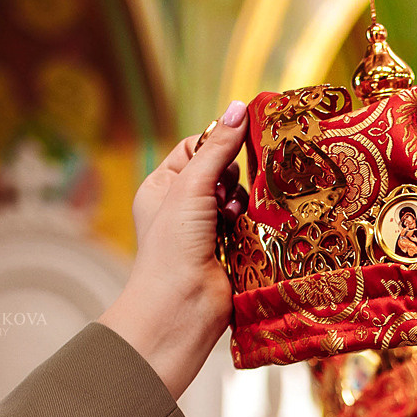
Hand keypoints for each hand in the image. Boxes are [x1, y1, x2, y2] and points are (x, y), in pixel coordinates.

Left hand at [100, 102, 248, 398]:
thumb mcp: (191, 187)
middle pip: (222, 172)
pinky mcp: (232, 251)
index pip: (194, 148)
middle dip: (232, 176)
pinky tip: (251, 226)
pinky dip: (255, 222)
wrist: (181, 308)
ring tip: (234, 215)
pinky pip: (251, 224)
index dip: (215, 145)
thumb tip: (240, 108)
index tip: (233, 147)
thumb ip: (217, 149)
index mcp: (162, 188)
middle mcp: (183, 208)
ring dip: (243, 201)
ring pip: (240, 198)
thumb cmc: (172, 248)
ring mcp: (208, 231)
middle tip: (226, 192)